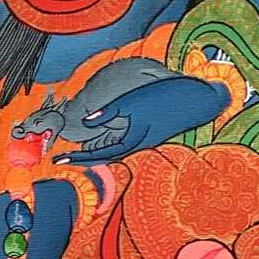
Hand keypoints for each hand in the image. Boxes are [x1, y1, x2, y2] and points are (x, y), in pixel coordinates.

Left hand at [52, 75, 229, 167]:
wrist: (200, 101)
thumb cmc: (166, 98)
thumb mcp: (133, 101)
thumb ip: (108, 112)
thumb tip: (85, 121)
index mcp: (132, 140)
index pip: (99, 154)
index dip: (78, 158)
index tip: (58, 160)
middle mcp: (138, 144)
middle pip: (105, 157)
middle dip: (84, 159)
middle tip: (62, 159)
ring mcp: (146, 140)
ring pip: (115, 152)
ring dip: (96, 153)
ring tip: (79, 154)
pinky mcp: (152, 133)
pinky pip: (125, 144)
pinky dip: (111, 145)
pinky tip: (105, 140)